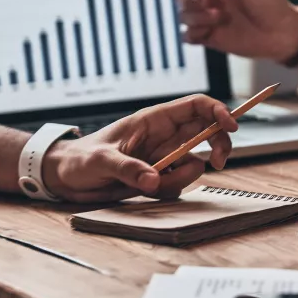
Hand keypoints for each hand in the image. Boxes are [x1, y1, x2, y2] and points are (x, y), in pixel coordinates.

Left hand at [41, 95, 237, 202]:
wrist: (65, 179)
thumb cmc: (79, 159)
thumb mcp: (100, 161)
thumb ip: (128, 169)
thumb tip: (153, 180)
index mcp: (153, 120)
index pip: (196, 106)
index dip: (218, 111)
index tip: (231, 126)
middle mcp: (163, 136)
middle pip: (207, 132)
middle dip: (218, 145)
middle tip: (218, 162)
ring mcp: (163, 157)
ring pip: (193, 164)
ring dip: (181, 178)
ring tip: (149, 184)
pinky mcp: (158, 177)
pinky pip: (178, 184)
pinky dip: (167, 191)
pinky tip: (142, 191)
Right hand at [177, 0, 297, 61]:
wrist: (282, 33)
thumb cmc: (270, 3)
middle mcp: (212, 1)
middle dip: (190, 0)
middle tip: (209, 3)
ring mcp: (211, 21)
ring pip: (184, 17)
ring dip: (196, 17)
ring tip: (219, 17)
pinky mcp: (211, 39)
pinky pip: (188, 36)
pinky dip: (191, 34)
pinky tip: (207, 32)